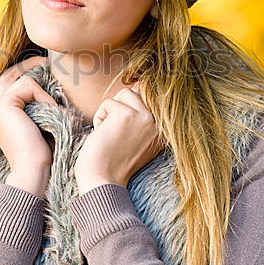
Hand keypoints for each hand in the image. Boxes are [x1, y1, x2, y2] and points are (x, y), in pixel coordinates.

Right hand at [0, 56, 57, 197]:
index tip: (44, 67)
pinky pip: (29, 86)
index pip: (7, 83)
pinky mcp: (3, 104)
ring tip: (55, 111)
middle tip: (48, 62)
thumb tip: (46, 84)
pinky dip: (44, 98)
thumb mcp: (35, 124)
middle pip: (10, 74)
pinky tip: (51, 114)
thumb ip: (32, 106)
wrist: (32, 172)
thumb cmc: (40, 154)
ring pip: (23, 80)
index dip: (25, 72)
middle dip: (29, 65)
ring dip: (44, 93)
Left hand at [73, 81, 163, 196]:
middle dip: (119, 110)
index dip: (130, 110)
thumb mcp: (137, 140)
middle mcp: (158, 124)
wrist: (102, 180)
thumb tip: (139, 84)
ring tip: (110, 134)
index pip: (150, 100)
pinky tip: (103, 136)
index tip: (124, 131)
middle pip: (135, 94)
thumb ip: (142, 118)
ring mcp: (144, 118)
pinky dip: (100, 117)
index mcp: (163, 131)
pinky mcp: (126, 115)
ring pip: (123, 94)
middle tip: (115, 135)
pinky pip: (108, 102)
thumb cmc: (113, 162)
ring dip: (110, 112)